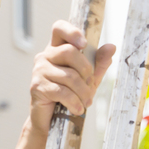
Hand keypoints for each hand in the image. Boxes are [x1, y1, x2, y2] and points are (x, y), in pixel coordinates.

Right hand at [14, 21, 116, 148]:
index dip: (72, 32)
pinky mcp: (37, 87)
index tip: (84, 44)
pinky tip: (78, 109)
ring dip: (83, 92)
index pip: (59, 28)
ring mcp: (39, 70)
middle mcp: (45, 56)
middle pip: (69, 52)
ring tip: (86, 102)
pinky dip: (74, 102)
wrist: (53, 120)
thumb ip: (99, 62)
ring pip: (69, 75)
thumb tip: (111, 47)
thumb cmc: (71, 94)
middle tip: (91, 84)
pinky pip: (62, 91)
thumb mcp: (89, 78)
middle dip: (86, 70)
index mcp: (57, 49)